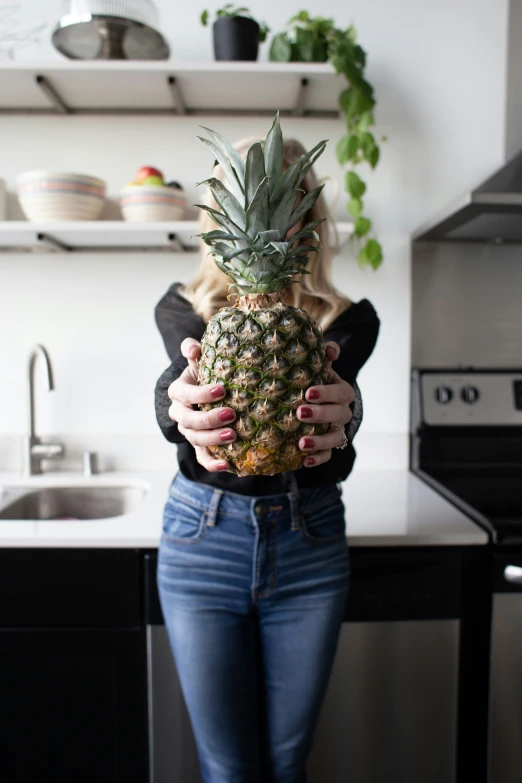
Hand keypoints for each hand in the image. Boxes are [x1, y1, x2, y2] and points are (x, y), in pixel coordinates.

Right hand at [167, 338, 235, 472]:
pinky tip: (228, 465)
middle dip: (209, 419)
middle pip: (188, 421)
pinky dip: (213, 463)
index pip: (184, 394)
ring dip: (213, 439)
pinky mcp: (199, 447)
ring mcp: (189, 432)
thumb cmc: (205, 375)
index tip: (222, 390)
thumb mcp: (199, 362)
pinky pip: (202, 458)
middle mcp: (180, 414)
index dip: (200, 393)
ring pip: (195, 440)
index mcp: (178, 392)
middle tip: (231, 414)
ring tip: (233, 436)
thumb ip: (194, 352)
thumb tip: (192, 346)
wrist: (204, 395)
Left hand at [297, 342, 353, 467]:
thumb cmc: (316, 381)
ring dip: (320, 441)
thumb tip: (330, 349)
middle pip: (338, 415)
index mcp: (342, 391)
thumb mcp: (320, 367)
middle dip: (320, 414)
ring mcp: (337, 430)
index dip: (326, 393)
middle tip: (299, 413)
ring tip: (302, 443)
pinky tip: (305, 461)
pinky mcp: (329, 447)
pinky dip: (318, 459)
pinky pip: (328, 455)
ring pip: (335, 438)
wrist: (318, 402)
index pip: (340, 392)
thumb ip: (324, 356)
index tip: (308, 392)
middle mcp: (342, 412)